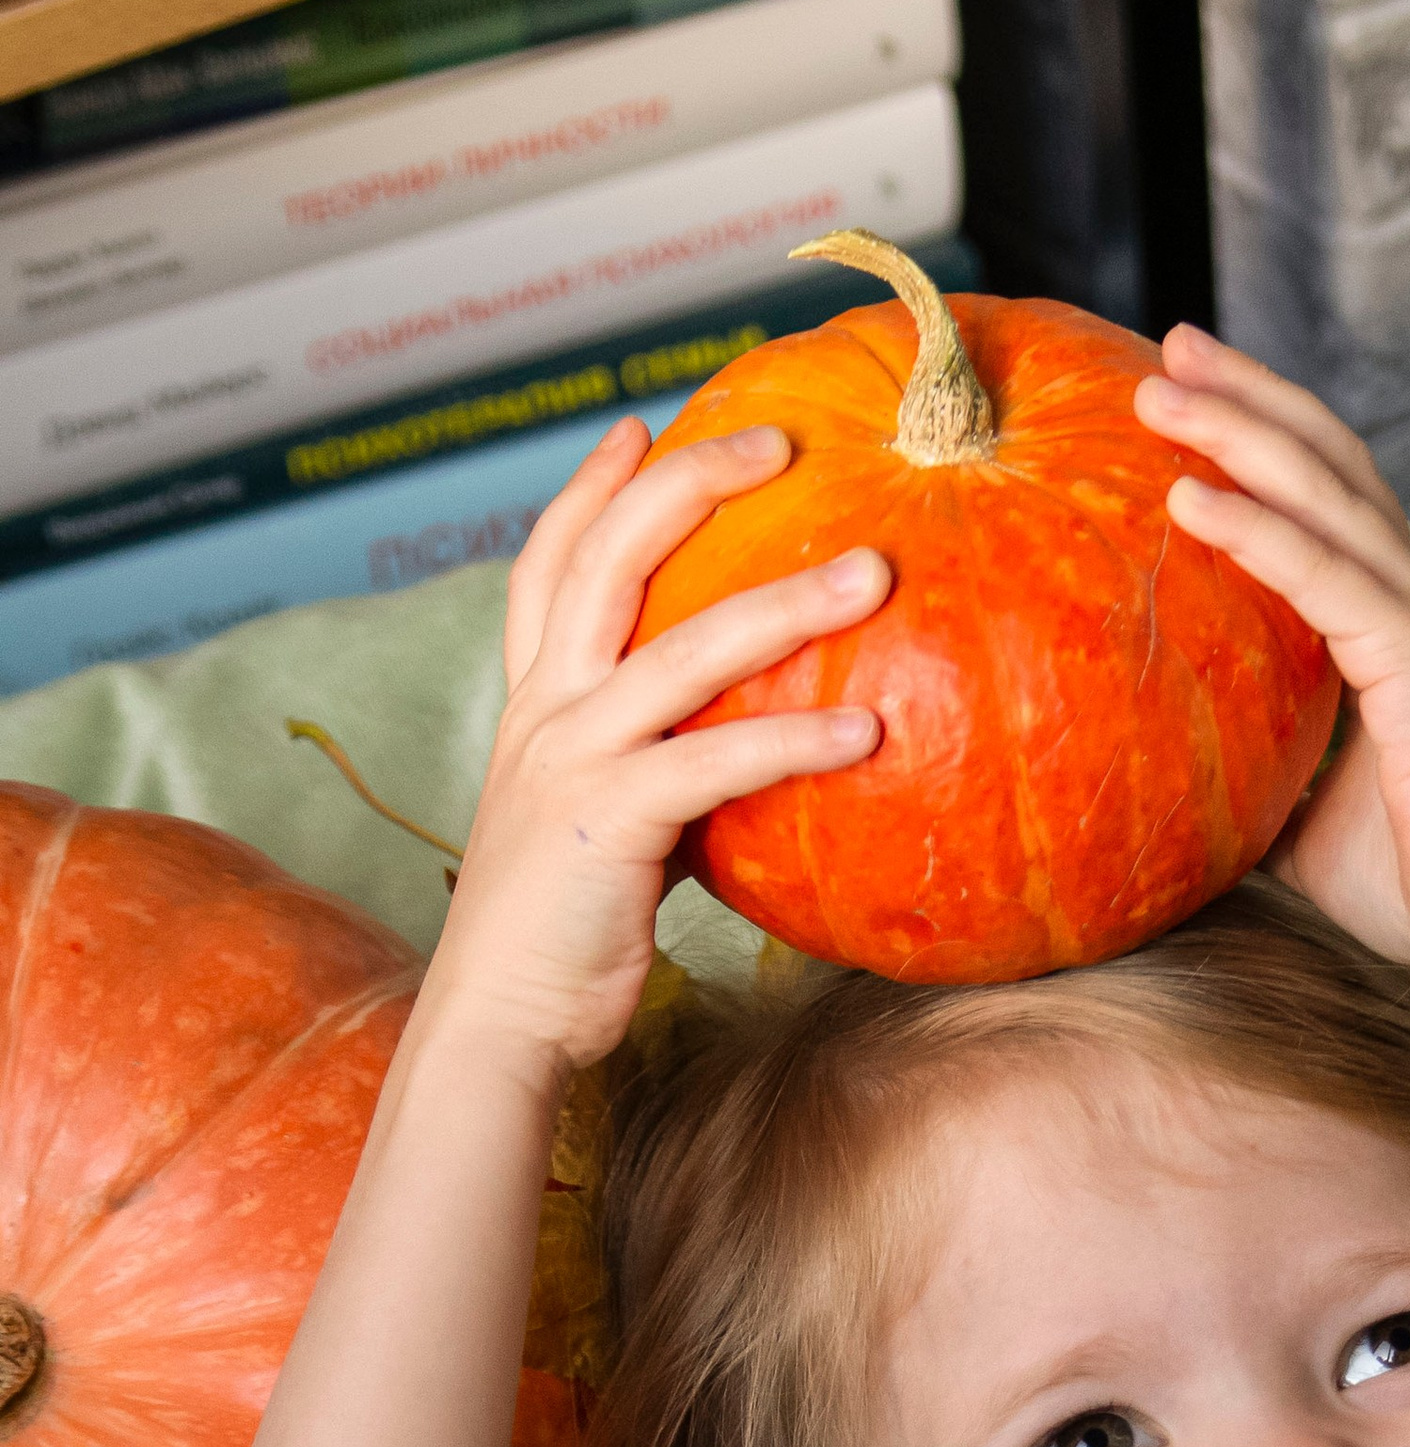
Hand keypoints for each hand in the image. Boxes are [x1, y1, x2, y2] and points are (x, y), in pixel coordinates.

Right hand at [422, 412, 891, 1084]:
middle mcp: (544, 713)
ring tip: (873, 571)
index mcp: (532, 708)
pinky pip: (720, 761)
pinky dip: (797, 738)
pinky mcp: (612, 822)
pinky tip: (869, 728)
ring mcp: (572, 760)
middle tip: (778, 437)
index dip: (593, 488)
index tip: (640, 423)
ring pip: (684, 648)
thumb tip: (731, 763)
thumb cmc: (559, 943)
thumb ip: (649, 778)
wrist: (498, 1023)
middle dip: (691, 483)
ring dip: (787, 602)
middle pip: (610, 558)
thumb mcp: (596, 833)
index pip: (550, 564)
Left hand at [1137, 332, 1409, 981]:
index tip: (1188, 402)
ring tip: (1156, 387)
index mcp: (1391, 627)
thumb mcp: (1310, 832)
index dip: (1260, 445)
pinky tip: (1189, 495)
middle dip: (1244, 397)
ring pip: (1316, 488)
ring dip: (1236, 430)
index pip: (1320, 505)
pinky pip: (1317, 571)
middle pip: (1320, 460)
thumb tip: (1186, 811)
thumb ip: (1259, 794)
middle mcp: (1406, 596)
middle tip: (1167, 350)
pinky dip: (1253, 526)